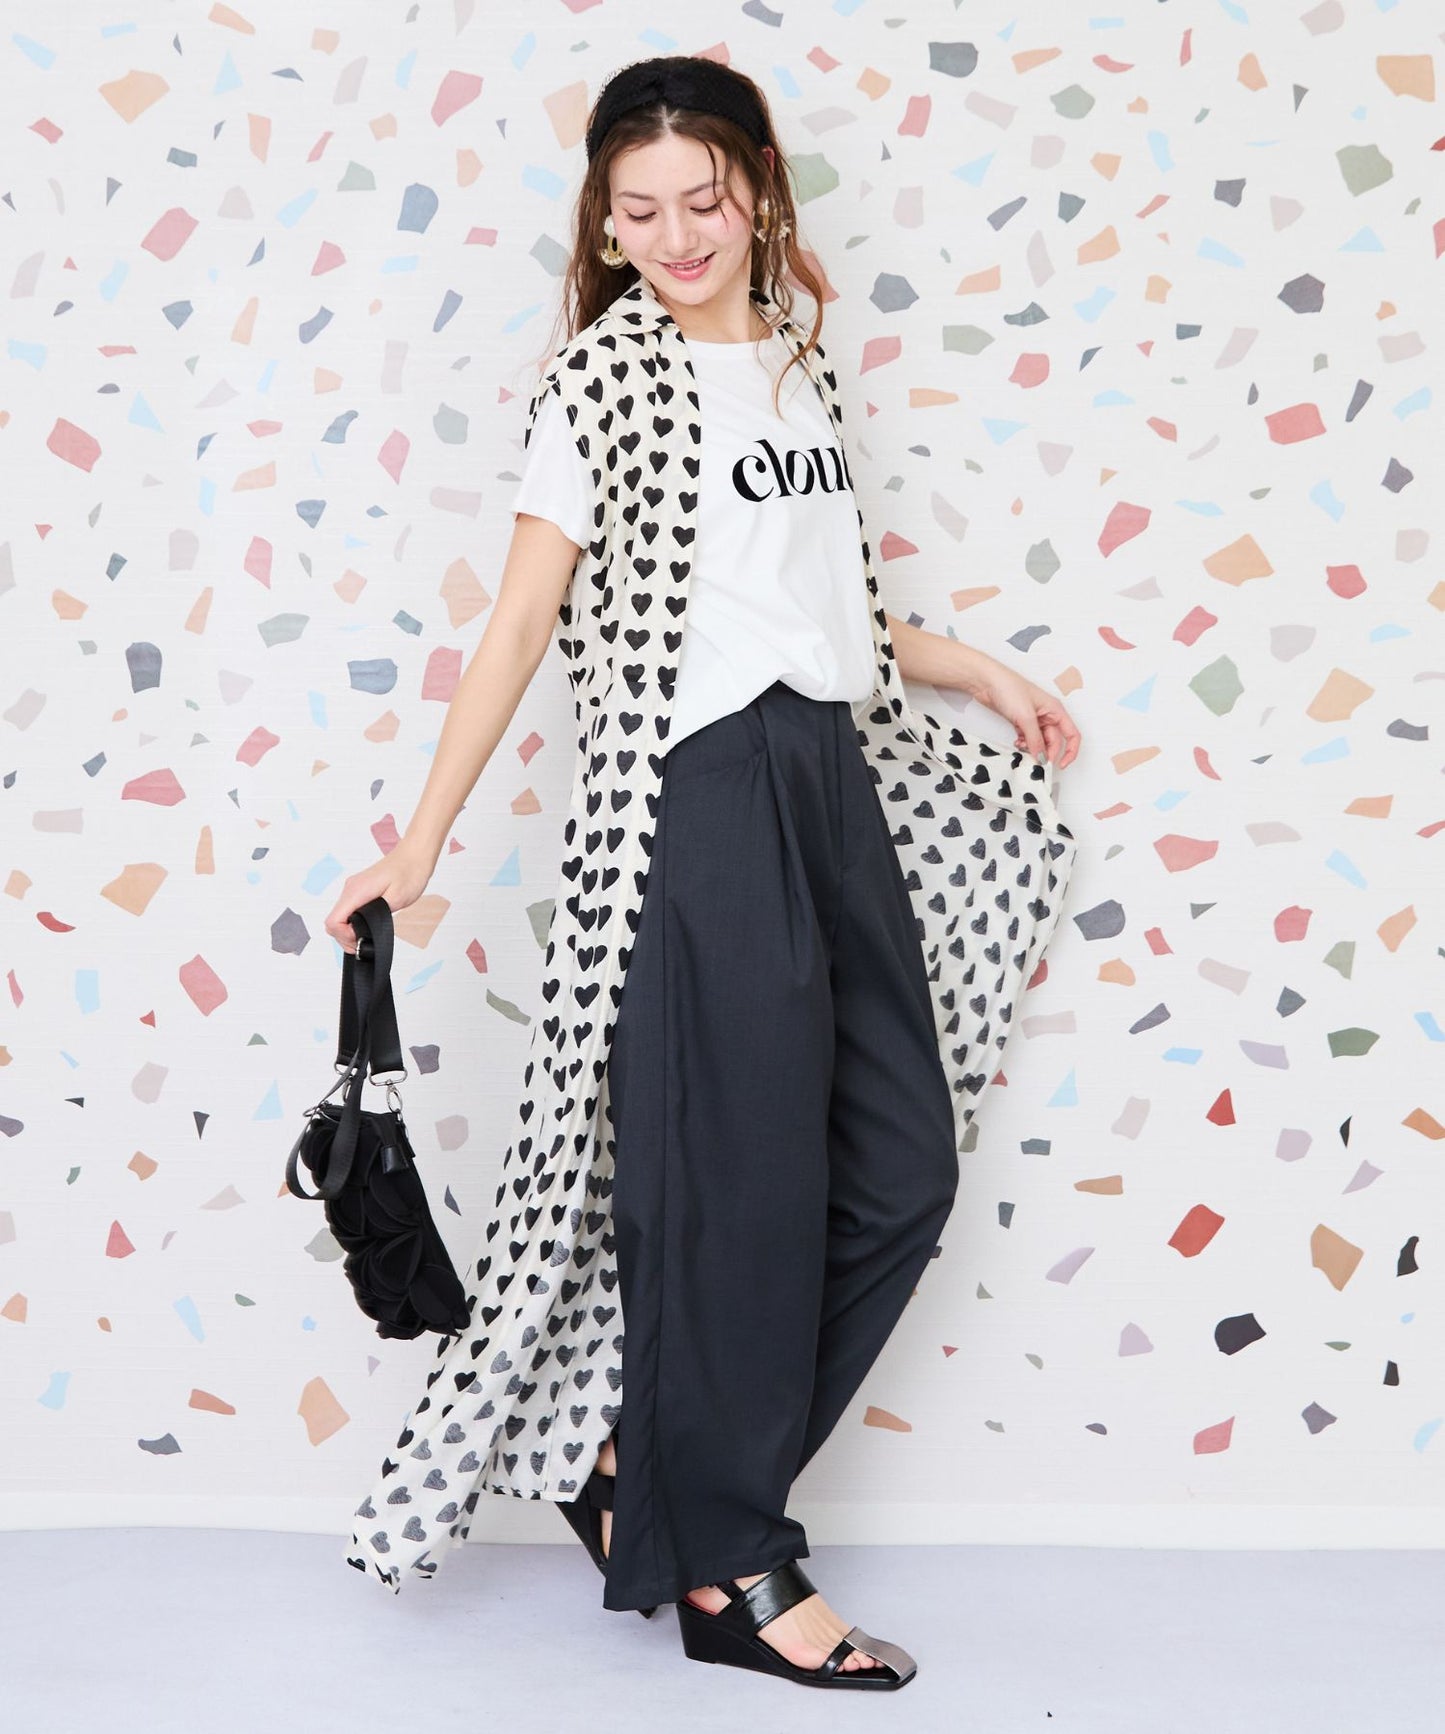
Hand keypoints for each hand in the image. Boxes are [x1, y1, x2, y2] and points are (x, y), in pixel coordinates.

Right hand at [324, 841, 434, 954]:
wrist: (414, 855)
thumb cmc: (410, 873)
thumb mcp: (396, 899)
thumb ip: (376, 917)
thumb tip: (361, 931)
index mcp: (356, 891)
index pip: (333, 921)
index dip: (344, 937)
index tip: (361, 939)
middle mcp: (350, 889)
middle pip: (332, 922)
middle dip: (345, 937)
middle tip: (365, 943)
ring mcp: (353, 889)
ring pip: (339, 917)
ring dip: (349, 931)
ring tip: (368, 936)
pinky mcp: (358, 890)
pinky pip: (348, 911)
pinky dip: (353, 922)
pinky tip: (368, 926)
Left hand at [962, 652, 1081, 769]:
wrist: (987, 681)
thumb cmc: (1008, 687)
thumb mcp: (1026, 717)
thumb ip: (1035, 740)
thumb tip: (1042, 757)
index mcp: (1055, 710)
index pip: (1072, 734)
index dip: (1070, 751)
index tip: (1060, 764)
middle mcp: (1047, 714)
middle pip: (1054, 741)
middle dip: (1046, 752)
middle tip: (1036, 762)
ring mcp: (1034, 719)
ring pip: (1039, 741)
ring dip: (1033, 748)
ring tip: (1023, 748)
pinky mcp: (1021, 721)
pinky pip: (1028, 738)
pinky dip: (1024, 744)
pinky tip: (1017, 743)